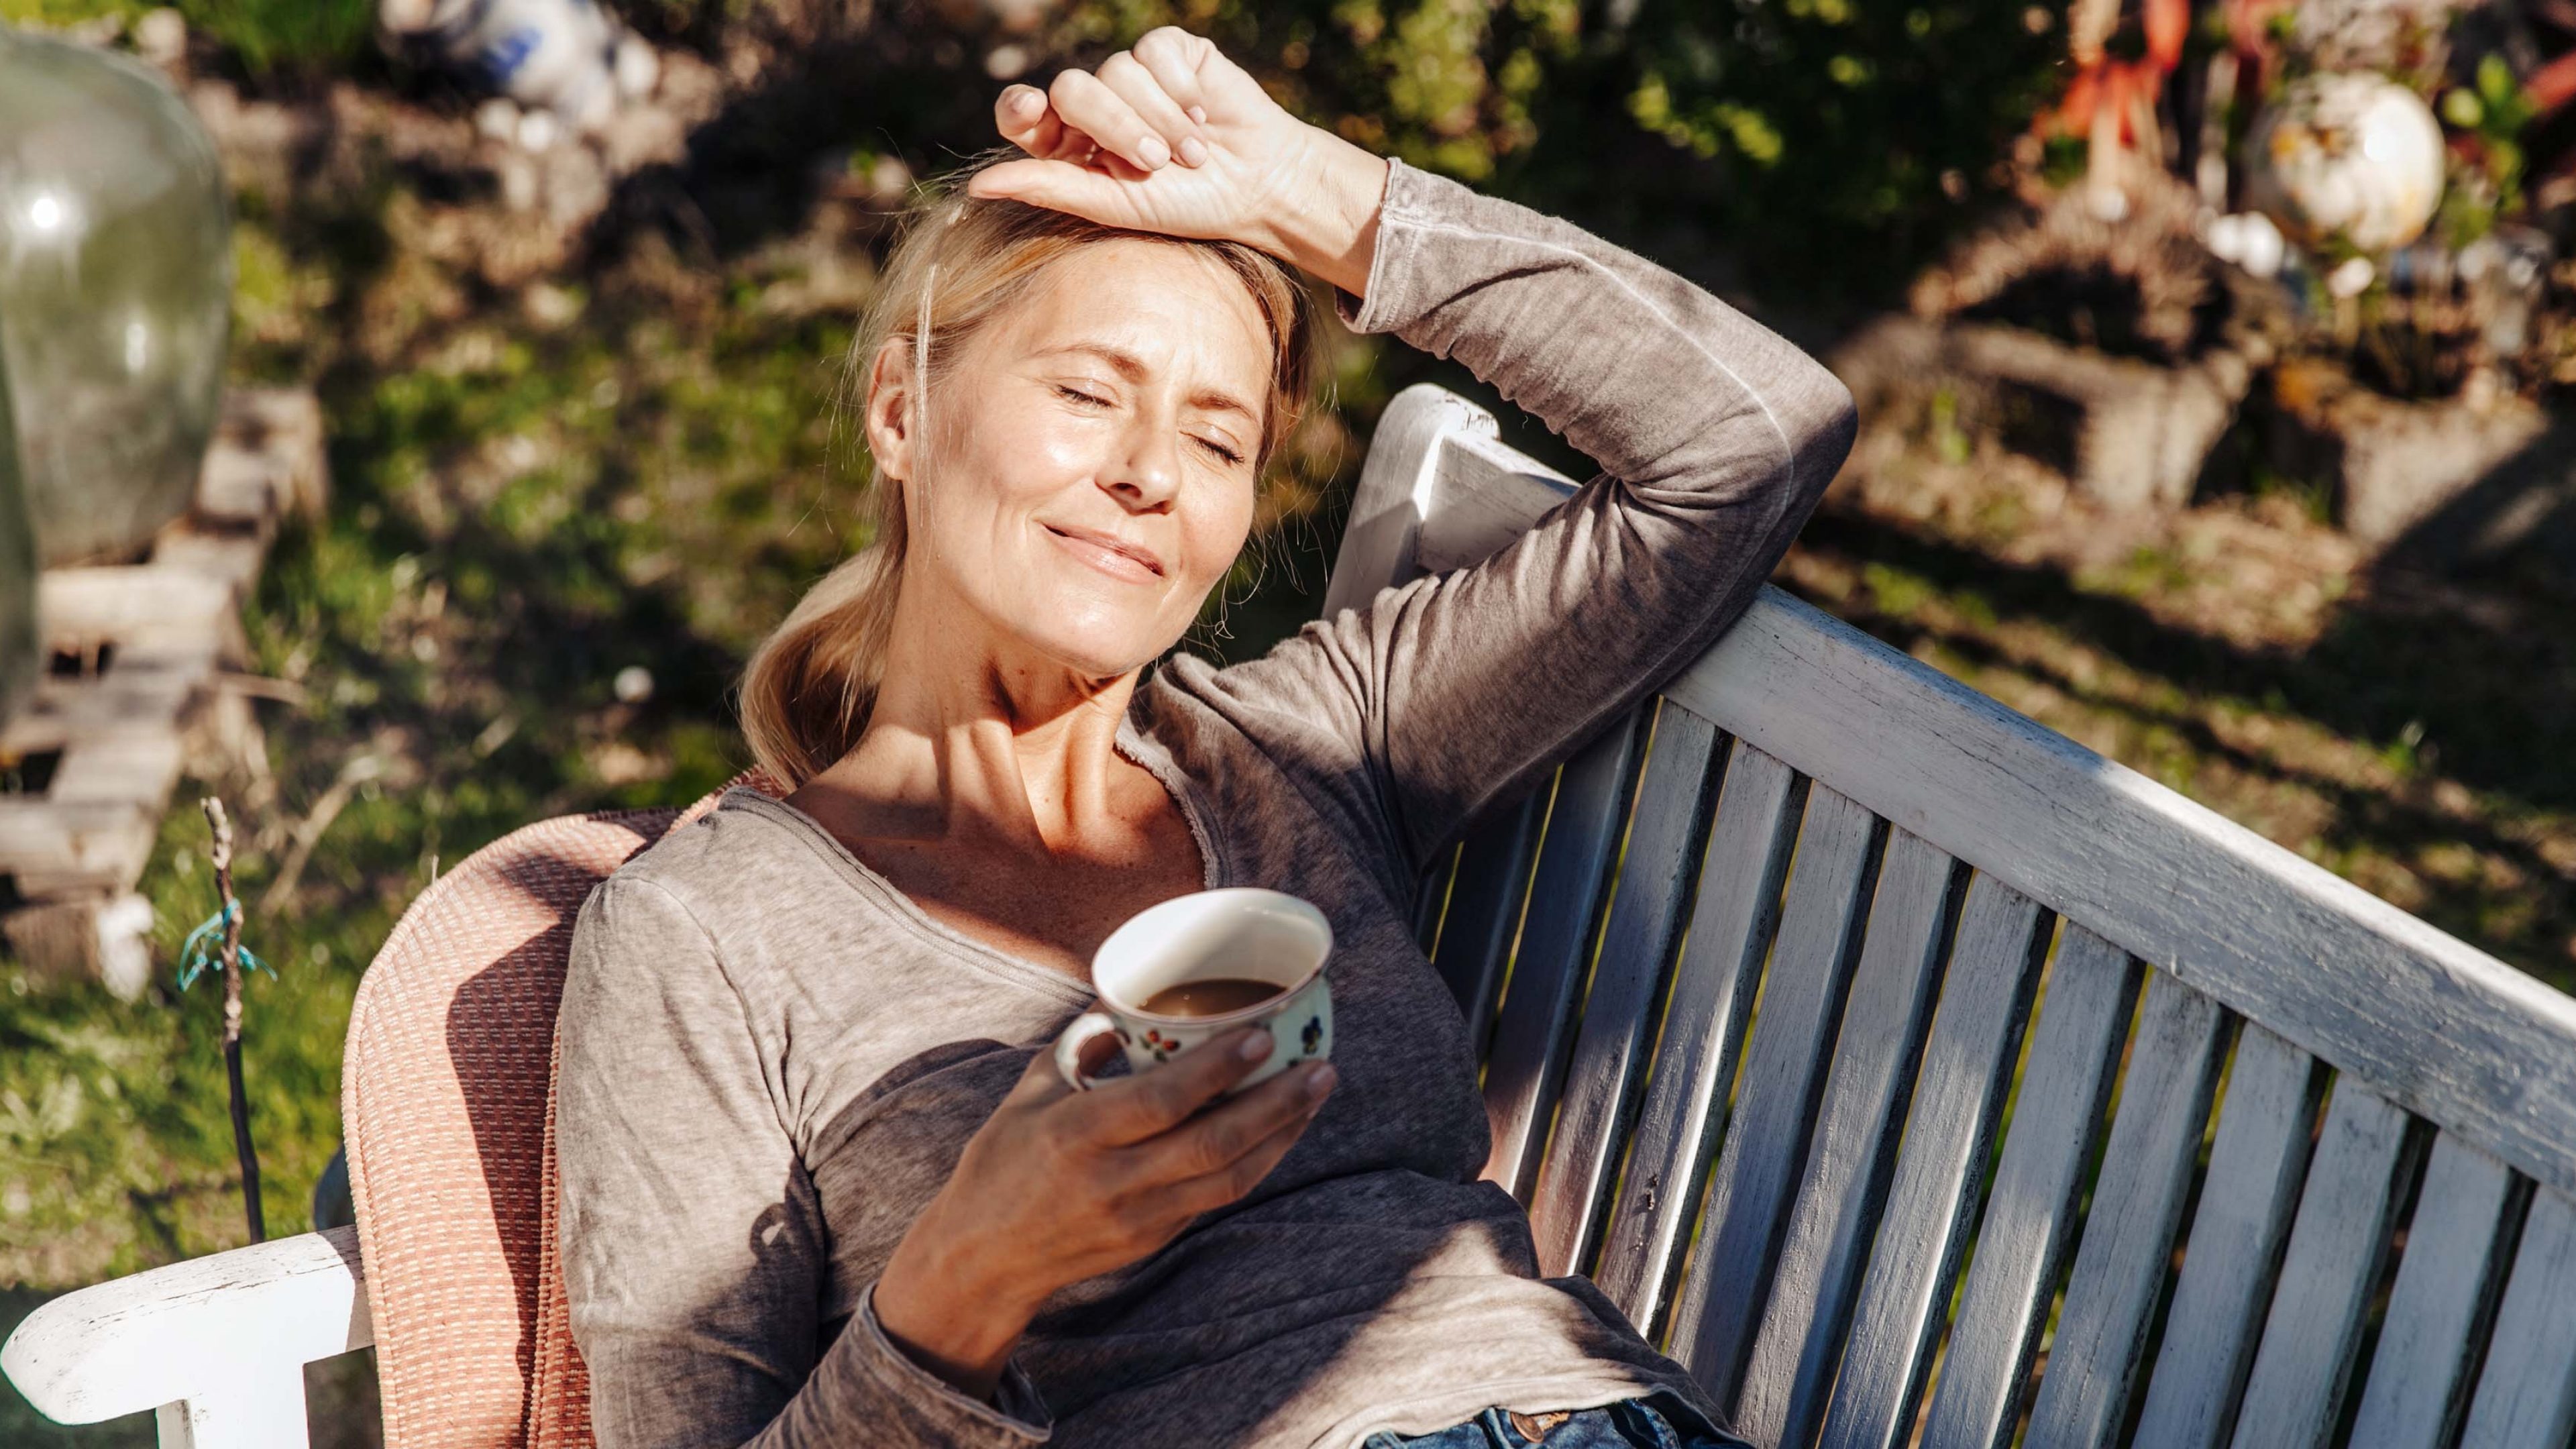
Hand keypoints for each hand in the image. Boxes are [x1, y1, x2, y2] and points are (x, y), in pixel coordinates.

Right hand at [872, 1026, 1335, 1398]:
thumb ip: (1081, 1046)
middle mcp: (1111, 1180)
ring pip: (1228, 1177)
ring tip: (1315, 1092)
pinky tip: (1281, 1130)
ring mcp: (1137, 1217)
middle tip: (1319, 1067)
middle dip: (1275, 1104)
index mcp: (1075, 1133)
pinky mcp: (1153, 1239)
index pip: (1159, 1101)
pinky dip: (1257, 1162)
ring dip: (1281, 1135)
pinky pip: (1217, 1197)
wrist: (983, 1259)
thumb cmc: (1002, 1163)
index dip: (1216, 1070)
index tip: (1261, 1035)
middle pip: (1211, 1144)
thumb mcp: (1027, 1093)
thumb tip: (1127, 1002)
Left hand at [967, 27, 1389, 296]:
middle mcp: (1095, 103)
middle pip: (1073, 88)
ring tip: (1194, 152)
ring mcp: (1132, 73)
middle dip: (1116, 127)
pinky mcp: (1171, 52)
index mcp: (1070, 143)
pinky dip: (1180, 88)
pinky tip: (1203, 114)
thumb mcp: (1114, 205)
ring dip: (1159, 117)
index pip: (1024, 113)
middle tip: (1156, 163)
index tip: (1033, 111)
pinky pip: (1155, 51)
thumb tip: (977, 186)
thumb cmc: (1185, 207)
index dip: (1022, 107)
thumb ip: (1049, 188)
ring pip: (1117, 70)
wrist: (1258, 187)